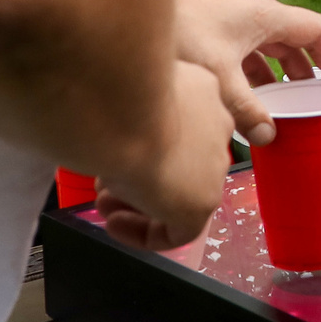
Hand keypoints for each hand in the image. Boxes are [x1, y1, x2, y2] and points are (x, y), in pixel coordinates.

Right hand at [93, 60, 233, 250]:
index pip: (181, 123)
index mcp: (203, 90)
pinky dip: (147, 231)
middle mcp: (217, 126)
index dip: (143, 140)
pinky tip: (116, 224)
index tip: (114, 146)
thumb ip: (131, 104)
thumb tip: (113, 117)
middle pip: (179, 158)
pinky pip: (181, 228)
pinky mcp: (202, 202)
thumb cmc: (116, 90)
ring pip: (178, 190)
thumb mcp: (126, 89)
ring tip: (103, 202)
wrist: (126, 111)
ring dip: (137, 200)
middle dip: (140, 172)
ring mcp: (214, 166)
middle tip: (104, 182)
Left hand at [174, 0, 320, 144]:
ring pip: (276, 48)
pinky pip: (255, 56)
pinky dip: (264, 76)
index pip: (318, 31)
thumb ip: (245, 108)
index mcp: (267, 18)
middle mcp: (256, 18)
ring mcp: (236, 26)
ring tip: (301, 99)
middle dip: (320, 65)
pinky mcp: (218, 37)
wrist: (136, 14)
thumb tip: (268, 137)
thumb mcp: (219, 74)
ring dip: (291, 72)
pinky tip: (258, 99)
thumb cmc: (180, 33)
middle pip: (300, 39)